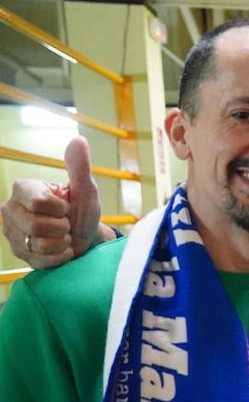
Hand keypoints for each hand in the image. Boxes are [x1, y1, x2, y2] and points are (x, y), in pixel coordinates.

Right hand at [1, 137, 106, 267]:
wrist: (86, 239)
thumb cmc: (82, 212)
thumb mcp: (86, 190)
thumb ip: (80, 168)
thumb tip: (78, 140)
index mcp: (23, 189)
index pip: (37, 202)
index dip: (60, 209)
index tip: (66, 207)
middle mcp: (10, 209)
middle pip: (35, 226)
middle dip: (61, 228)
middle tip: (66, 224)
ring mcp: (11, 232)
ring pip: (36, 245)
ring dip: (61, 243)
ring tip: (63, 237)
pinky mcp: (18, 253)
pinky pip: (39, 261)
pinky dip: (58, 257)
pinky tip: (61, 250)